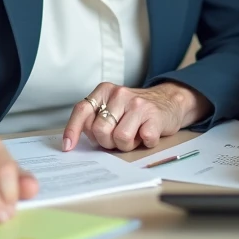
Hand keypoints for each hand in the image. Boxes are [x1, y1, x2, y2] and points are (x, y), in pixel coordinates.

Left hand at [63, 81, 211, 151]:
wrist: (169, 100)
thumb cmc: (135, 110)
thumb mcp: (111, 107)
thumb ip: (94, 118)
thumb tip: (73, 141)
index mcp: (105, 91)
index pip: (82, 110)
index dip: (72, 130)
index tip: (68, 147)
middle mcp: (120, 94)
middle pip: (100, 130)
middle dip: (107, 142)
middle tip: (118, 137)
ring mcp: (138, 104)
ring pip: (120, 138)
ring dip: (127, 145)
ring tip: (134, 135)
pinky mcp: (154, 116)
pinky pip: (143, 140)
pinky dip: (145, 143)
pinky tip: (147, 134)